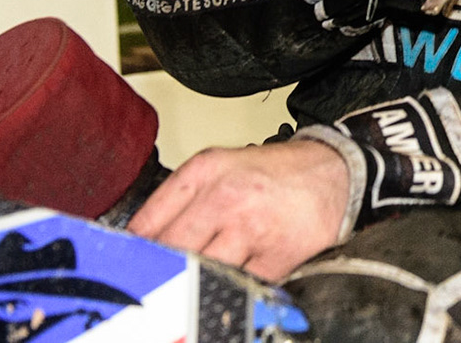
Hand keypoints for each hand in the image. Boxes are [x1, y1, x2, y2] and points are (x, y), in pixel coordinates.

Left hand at [128, 138, 348, 281]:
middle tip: (151, 290)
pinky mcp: (278, 254)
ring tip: (187, 292)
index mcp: (204, 171)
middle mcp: (226, 196)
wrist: (336, 172)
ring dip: (193, 287)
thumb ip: (178, 200)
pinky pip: (240, 285)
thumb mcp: (220, 167)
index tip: (125, 271)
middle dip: (159, 274)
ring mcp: (253, 227)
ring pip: (202, 273)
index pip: (147, 224)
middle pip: (171, 253)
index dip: (131, 254)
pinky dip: (231, 289)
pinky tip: (228, 283)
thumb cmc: (275, 174)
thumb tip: (139, 243)